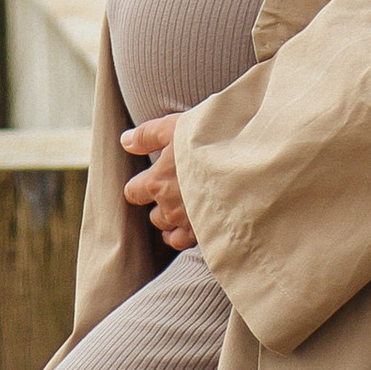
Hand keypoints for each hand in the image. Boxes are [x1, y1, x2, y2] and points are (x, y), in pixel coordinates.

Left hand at [120, 114, 197, 251]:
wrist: (245, 162)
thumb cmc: (209, 141)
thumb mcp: (175, 128)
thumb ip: (147, 136)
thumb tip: (125, 141)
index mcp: (157, 181)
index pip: (134, 192)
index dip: (139, 186)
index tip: (148, 180)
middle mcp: (168, 206)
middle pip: (153, 214)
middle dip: (160, 203)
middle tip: (175, 188)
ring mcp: (187, 221)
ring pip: (168, 228)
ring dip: (172, 218)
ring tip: (185, 206)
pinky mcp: (205, 231)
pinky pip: (184, 242)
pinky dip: (183, 235)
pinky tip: (189, 226)